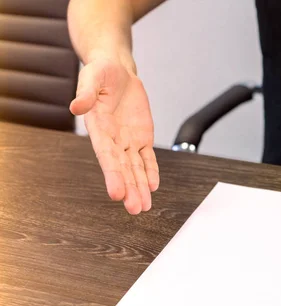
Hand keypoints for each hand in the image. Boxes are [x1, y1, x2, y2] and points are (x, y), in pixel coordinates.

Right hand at [70, 55, 158, 214]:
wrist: (116, 69)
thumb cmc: (100, 73)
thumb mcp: (92, 77)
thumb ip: (86, 94)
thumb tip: (76, 107)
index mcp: (98, 128)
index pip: (106, 156)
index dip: (112, 175)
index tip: (117, 194)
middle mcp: (113, 139)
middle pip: (122, 168)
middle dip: (130, 188)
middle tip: (135, 209)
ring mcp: (128, 140)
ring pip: (135, 167)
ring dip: (140, 186)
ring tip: (143, 206)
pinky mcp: (142, 136)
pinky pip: (147, 157)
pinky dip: (151, 171)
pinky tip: (153, 187)